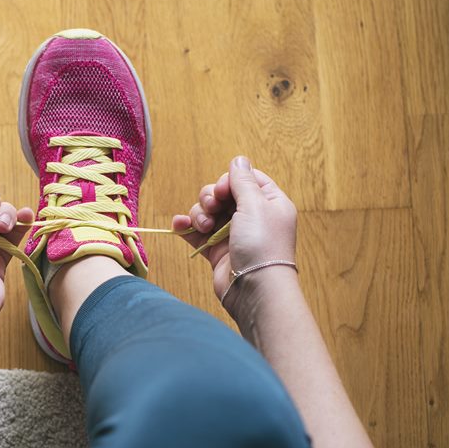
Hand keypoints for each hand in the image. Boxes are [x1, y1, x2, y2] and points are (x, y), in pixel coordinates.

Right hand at [173, 156, 298, 317]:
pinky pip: (196, 231)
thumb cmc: (262, 244)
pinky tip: (180, 225)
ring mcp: (232, 233)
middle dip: (210, 198)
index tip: (224, 191)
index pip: (246, 179)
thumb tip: (238, 159)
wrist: (254, 288)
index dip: (229, 180)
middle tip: (212, 208)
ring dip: (199, 213)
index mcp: (269, 203)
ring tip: (203, 226)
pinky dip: (186, 226)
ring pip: (206, 211)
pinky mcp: (216, 250)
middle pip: (222, 194)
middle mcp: (251, 216)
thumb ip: (242, 181)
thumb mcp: (256, 204)